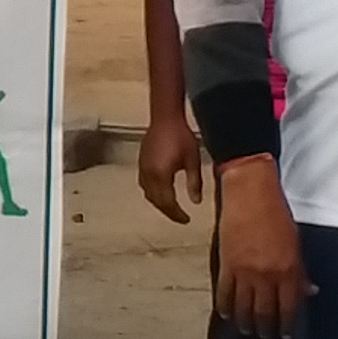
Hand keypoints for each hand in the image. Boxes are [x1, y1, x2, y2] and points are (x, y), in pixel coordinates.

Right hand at [135, 109, 203, 223]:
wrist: (165, 118)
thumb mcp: (192, 160)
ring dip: (159, 203)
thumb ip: (194, 183)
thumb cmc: (181, 137)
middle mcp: (149, 175)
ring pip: (148, 194)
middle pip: (156, 201)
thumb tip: (196, 202)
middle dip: (168, 212)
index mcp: (162, 176)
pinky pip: (144, 185)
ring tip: (172, 208)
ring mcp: (142, 169)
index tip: (187, 220)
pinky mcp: (141, 163)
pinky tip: (161, 192)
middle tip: (180, 218)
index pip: (168, 203)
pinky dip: (153, 193)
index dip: (177, 214)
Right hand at [213, 158, 308, 338]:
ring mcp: (244, 272)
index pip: (288, 308)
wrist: (249, 194)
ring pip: (243, 309)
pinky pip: (224, 294)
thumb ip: (300, 271)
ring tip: (248, 329)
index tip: (285, 334)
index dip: (286, 325)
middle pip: (264, 314)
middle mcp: (266, 276)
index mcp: (287, 270)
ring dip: (246, 323)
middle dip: (266, 329)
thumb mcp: (296, 243)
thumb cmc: (276, 214)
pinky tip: (228, 314)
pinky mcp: (226, 265)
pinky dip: (226, 308)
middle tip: (266, 335)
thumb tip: (309, 291)